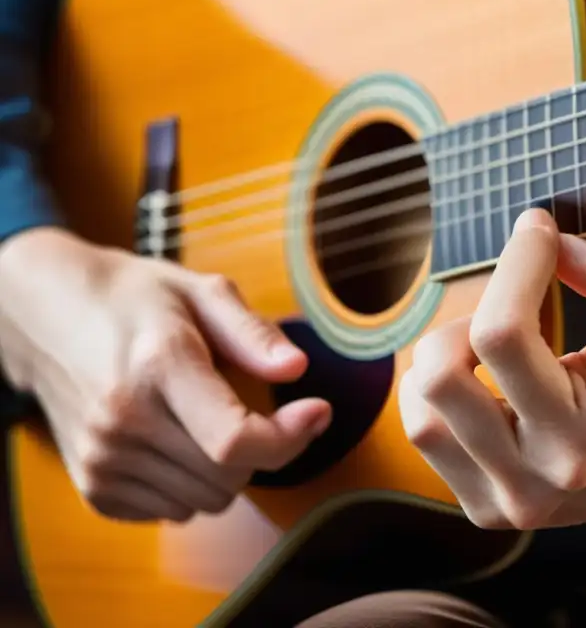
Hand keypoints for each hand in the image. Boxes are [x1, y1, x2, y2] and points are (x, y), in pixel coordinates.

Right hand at [0, 228, 330, 522]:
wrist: (49, 317)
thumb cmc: (137, 299)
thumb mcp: (201, 291)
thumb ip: (252, 333)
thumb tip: (297, 369)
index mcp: (157, 367)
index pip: (234, 439)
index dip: (289, 438)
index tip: (317, 411)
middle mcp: (123, 420)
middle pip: (230, 476)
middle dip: (261, 446)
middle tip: (250, 403)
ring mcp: (102, 460)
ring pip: (207, 501)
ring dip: (227, 470)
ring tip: (206, 417)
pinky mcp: (93, 487)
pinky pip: (173, 512)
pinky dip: (190, 485)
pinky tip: (177, 440)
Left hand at [398, 208, 585, 529]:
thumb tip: (552, 243)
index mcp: (584, 437)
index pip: (502, 335)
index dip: (515, 263)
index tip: (537, 230)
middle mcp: (535, 481)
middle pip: (441, 377)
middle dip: (468, 316)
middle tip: (511, 305)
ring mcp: (502, 502)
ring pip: (420, 409)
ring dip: (446, 357)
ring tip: (494, 346)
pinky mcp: (481, 507)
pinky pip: (424, 433)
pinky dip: (439, 393)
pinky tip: (483, 382)